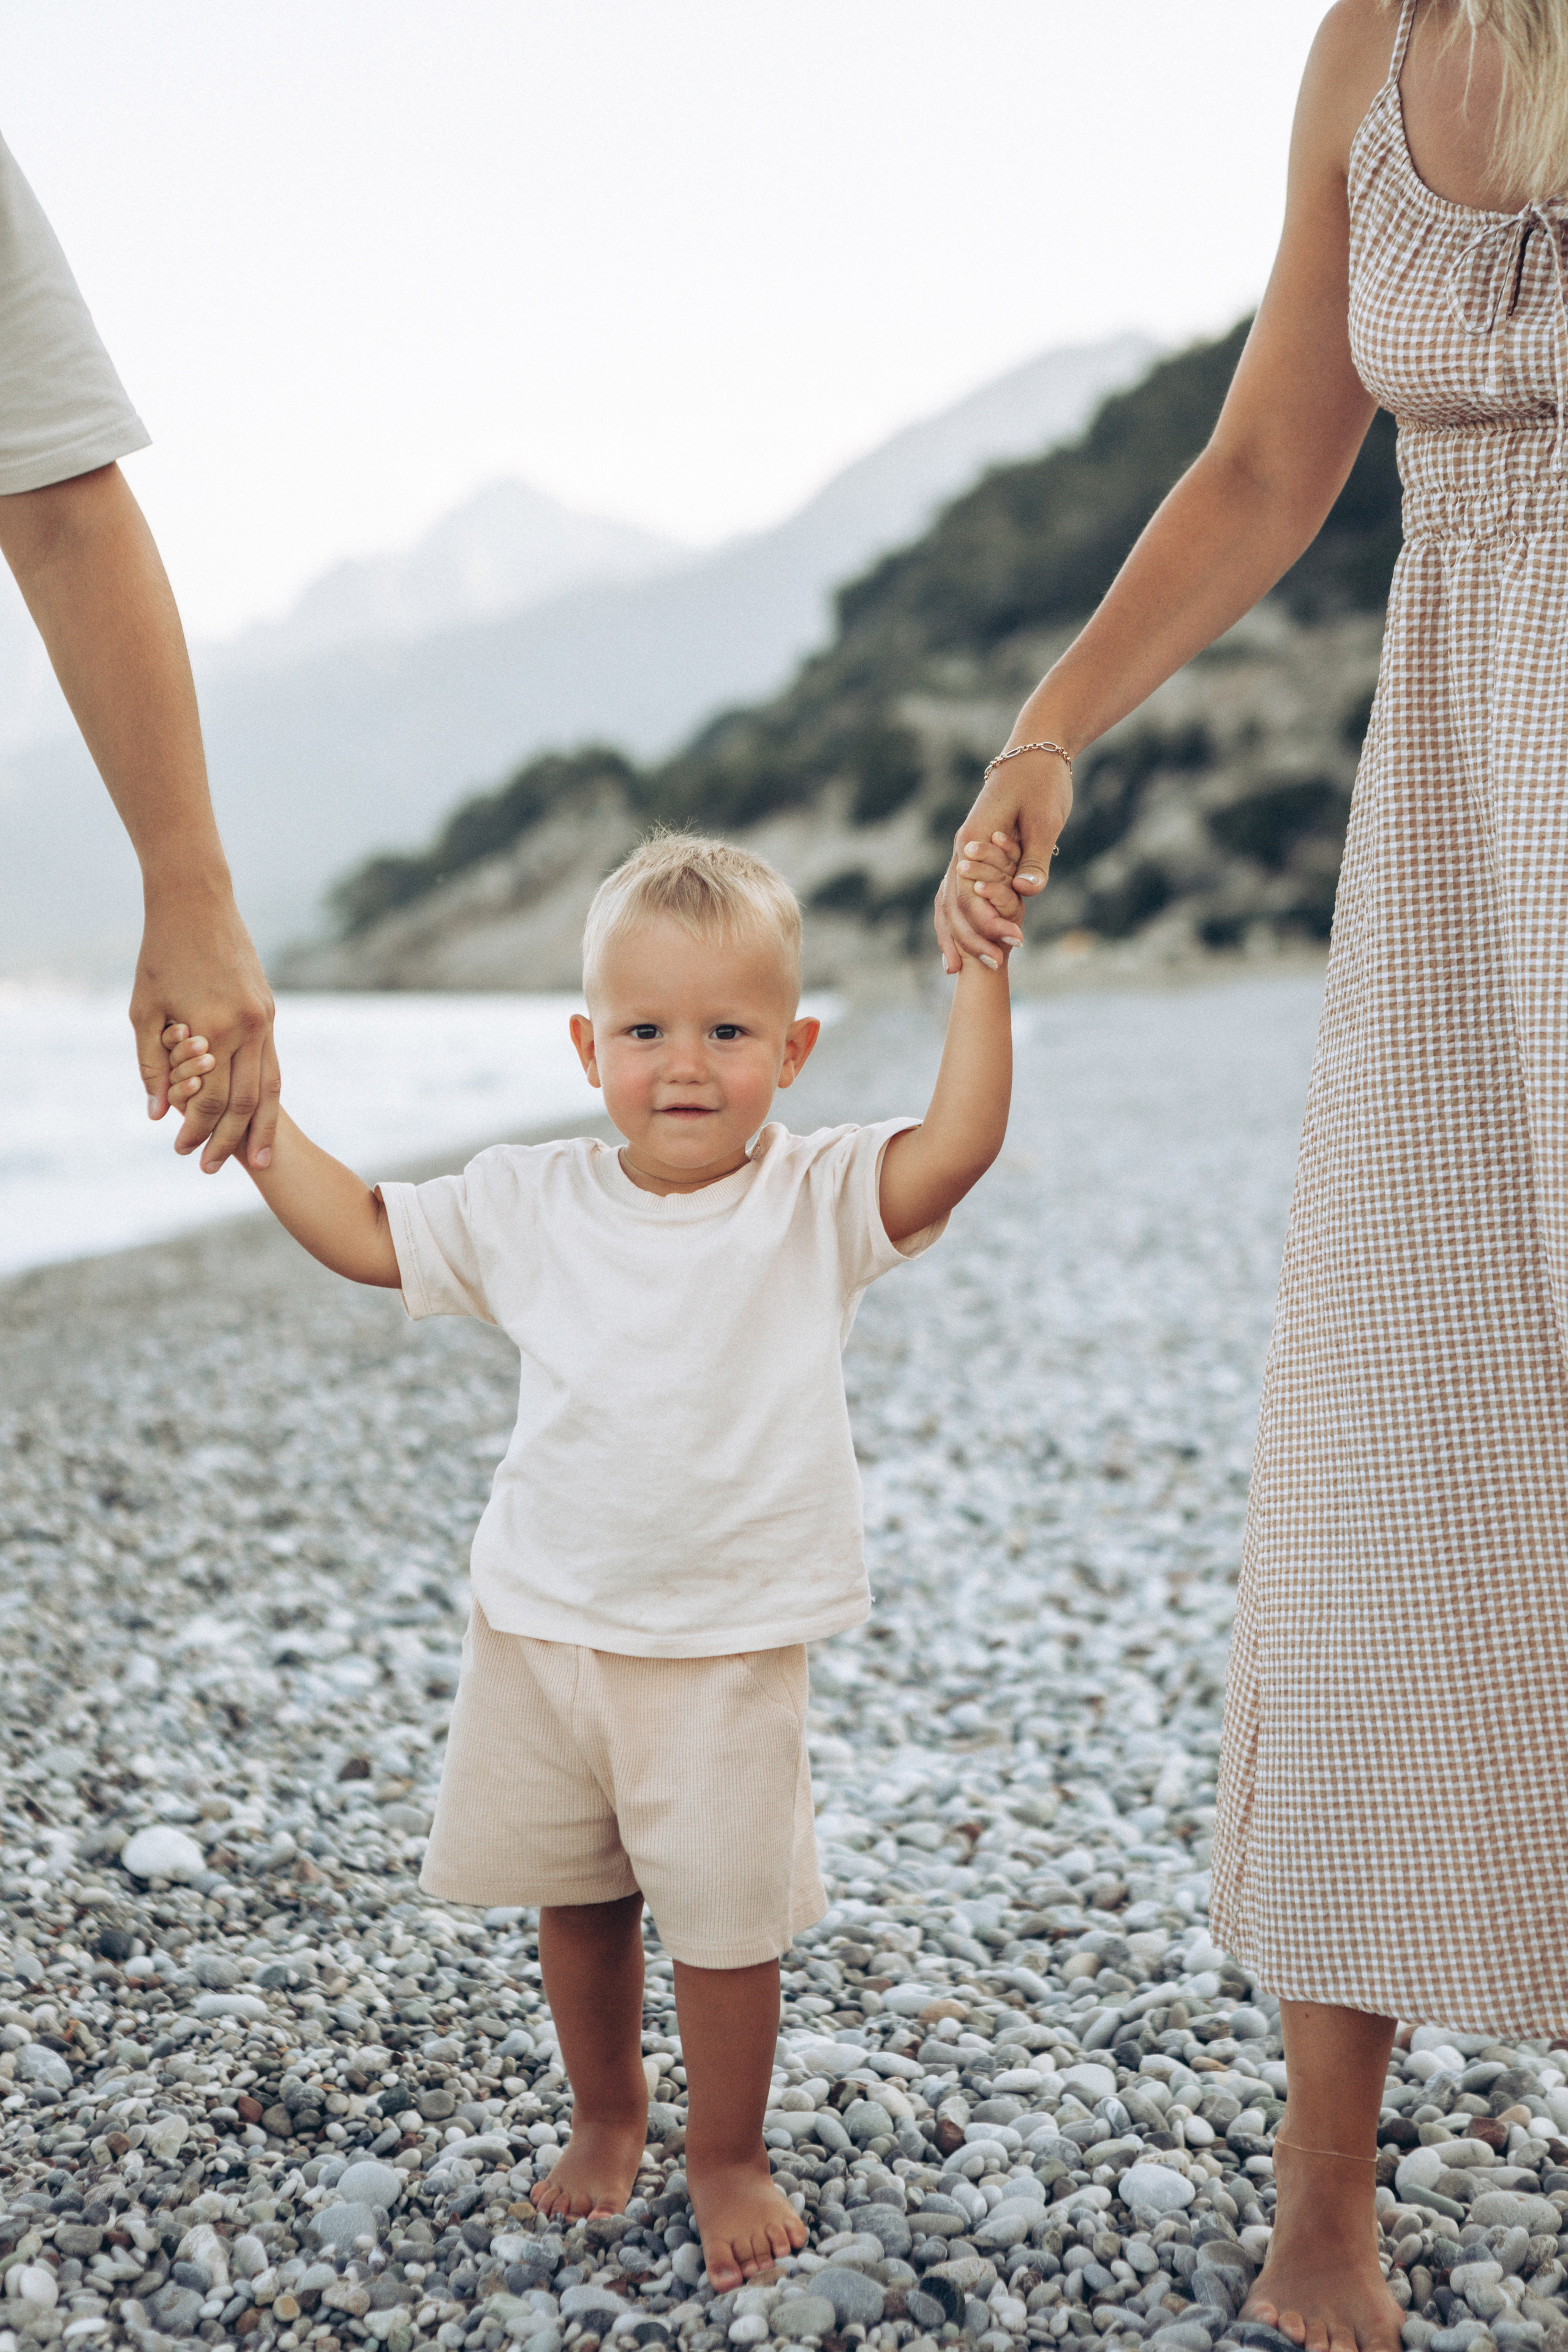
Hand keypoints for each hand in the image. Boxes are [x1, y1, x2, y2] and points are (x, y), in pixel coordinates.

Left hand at [133, 892, 279, 1171]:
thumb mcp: (143, 1010)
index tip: (181, 1150)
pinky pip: (273, 1063)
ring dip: (263, 1128)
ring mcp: (265, 1020)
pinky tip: (262, 1115)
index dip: (195, 1130)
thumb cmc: (161, 953)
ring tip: (261, 1160)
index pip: (208, 1099)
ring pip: (271, 1087)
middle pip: (245, 1102)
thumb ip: (151, 1064)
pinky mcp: (270, 1011)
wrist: (198, 902)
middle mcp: (247, 1028)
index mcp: (212, 1029)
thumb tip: (158, 1114)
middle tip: (214, 1169)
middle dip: (230, 1141)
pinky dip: (268, 1095)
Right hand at [934, 747, 1072, 972]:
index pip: (971, 895)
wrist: (1034, 752)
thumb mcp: (1045, 820)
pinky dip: (956, 919)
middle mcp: (961, 850)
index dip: (989, 924)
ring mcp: (964, 854)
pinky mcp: (975, 856)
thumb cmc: (1042, 782)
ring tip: (957, 969)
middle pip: (953, 905)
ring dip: (954, 934)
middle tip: (995, 965)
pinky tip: (960, 941)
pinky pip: (956, 894)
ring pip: (947, 902)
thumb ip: (1035, 858)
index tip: (1016, 944)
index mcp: (973, 841)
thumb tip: (1026, 893)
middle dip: (969, 938)